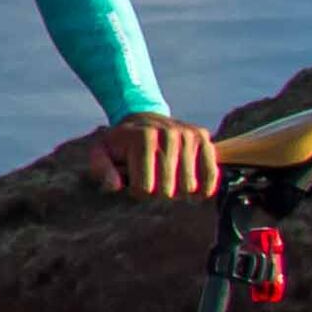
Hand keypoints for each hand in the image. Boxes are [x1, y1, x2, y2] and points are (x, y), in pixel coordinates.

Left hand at [83, 113, 224, 201]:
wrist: (142, 118)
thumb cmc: (120, 142)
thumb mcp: (100, 151)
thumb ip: (100, 168)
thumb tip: (114, 186)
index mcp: (143, 138)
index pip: (145, 189)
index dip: (137, 193)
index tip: (133, 181)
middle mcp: (169, 134)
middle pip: (167, 191)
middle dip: (156, 193)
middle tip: (151, 181)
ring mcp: (188, 135)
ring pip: (188, 188)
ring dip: (177, 191)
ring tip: (167, 179)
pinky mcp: (203, 138)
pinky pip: (211, 175)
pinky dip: (204, 188)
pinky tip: (191, 188)